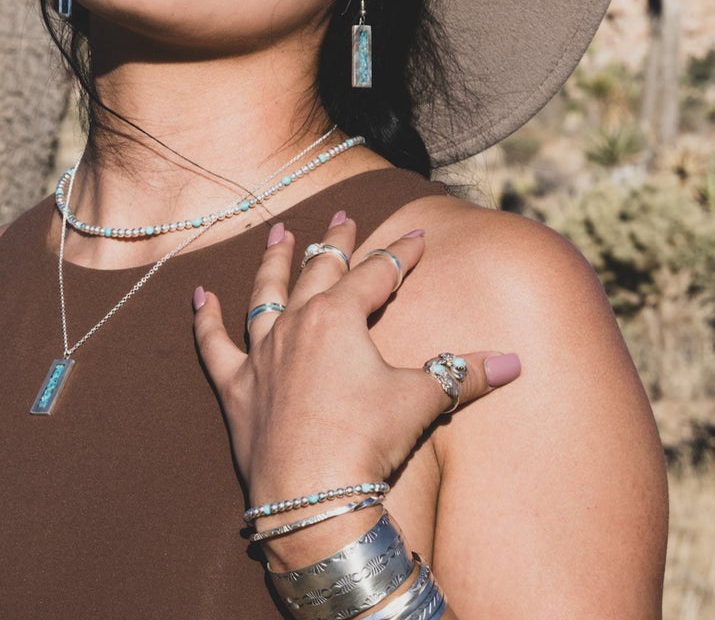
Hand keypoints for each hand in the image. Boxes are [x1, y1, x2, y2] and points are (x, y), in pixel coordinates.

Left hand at [192, 211, 519, 561]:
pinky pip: (214, 345)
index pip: (376, 274)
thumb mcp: (421, 403)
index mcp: (339, 317)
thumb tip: (517, 362)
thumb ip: (464, 375)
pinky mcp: (237, 387)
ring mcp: (262, 353)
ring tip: (278, 234)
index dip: (399, 254)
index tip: (416, 236)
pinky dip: (205, 320)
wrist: (312, 497)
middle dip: (335, 242)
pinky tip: (197, 296)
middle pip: (318, 271)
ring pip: (265, 293)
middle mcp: (296, 323)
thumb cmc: (367, 442)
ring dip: (272, 262)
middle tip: (343, 217)